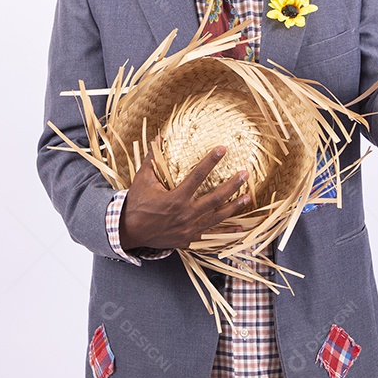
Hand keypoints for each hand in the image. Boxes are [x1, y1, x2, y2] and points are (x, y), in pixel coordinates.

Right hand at [118, 143, 251, 250]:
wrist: (129, 231)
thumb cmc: (136, 204)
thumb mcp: (142, 179)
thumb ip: (153, 158)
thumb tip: (159, 138)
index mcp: (175, 198)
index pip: (198, 176)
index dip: (211, 161)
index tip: (223, 149)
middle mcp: (185, 214)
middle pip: (215, 198)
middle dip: (232, 185)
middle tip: (245, 174)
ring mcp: (189, 228)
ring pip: (217, 217)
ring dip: (234, 207)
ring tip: (248, 197)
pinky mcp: (189, 239)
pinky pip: (211, 235)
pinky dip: (226, 231)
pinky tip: (240, 227)